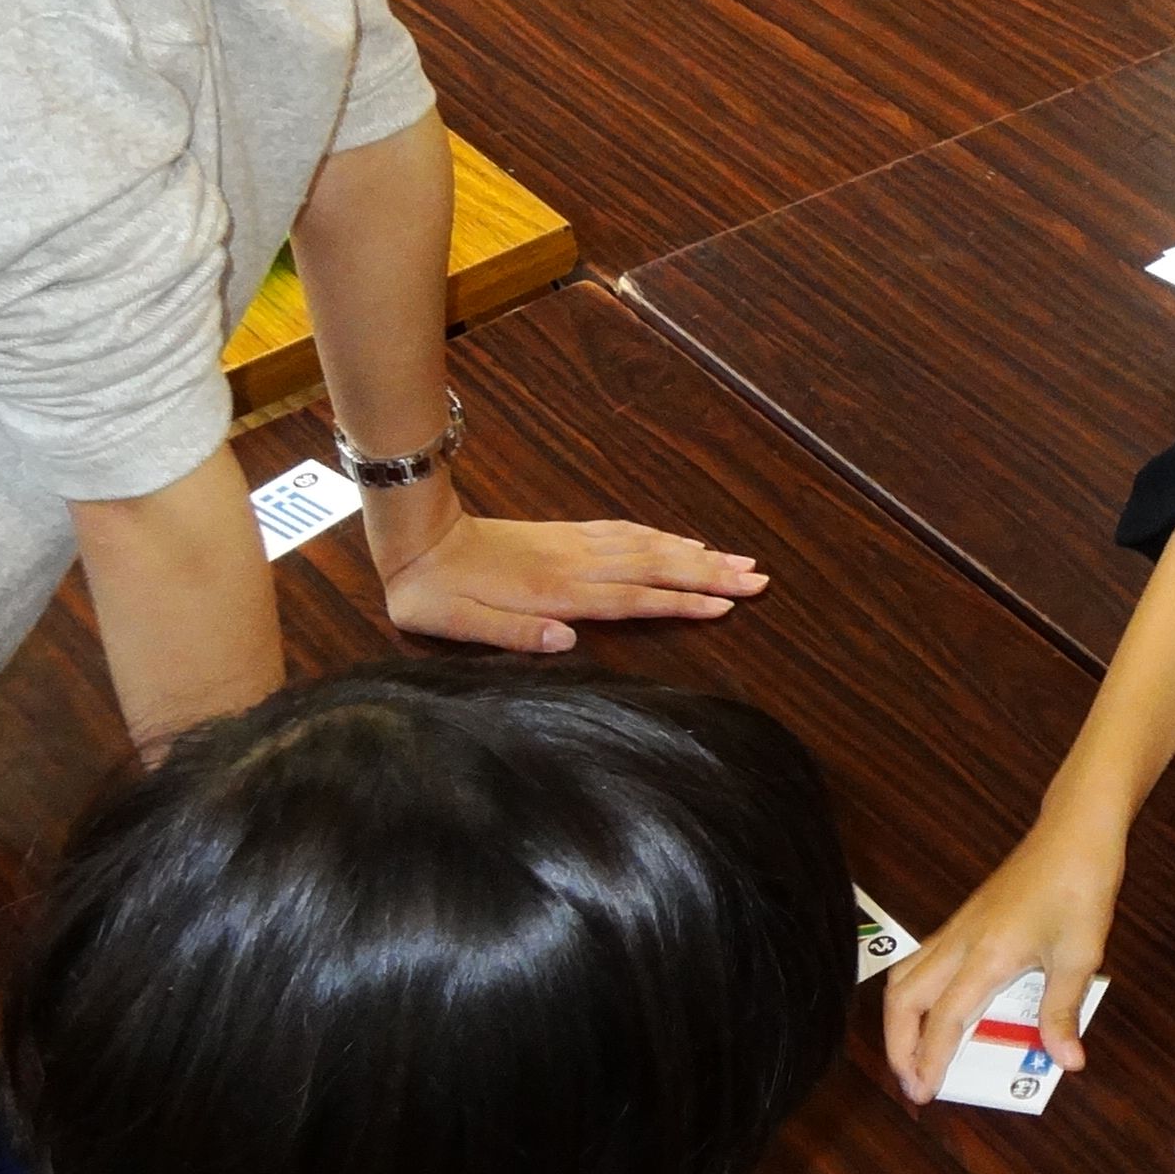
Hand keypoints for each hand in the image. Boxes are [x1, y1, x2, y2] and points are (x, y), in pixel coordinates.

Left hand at [376, 493, 762, 654]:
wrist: (415, 538)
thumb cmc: (433, 593)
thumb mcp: (458, 624)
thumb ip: (512, 634)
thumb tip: (566, 640)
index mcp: (555, 592)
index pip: (632, 598)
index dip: (681, 601)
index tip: (726, 605)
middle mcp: (574, 564)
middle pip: (655, 568)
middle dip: (710, 575)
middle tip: (758, 579)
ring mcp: (573, 546)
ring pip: (647, 547)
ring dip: (696, 554)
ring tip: (739, 561)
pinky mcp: (565, 535)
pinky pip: (625, 533)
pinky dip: (661, 537)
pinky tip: (683, 541)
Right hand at [888, 793, 1123, 1093]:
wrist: (1075, 833)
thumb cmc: (1080, 888)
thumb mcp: (1081, 956)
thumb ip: (1063, 1011)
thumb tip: (1066, 1060)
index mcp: (987, 955)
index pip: (945, 1019)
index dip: (930, 1060)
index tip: (924, 1093)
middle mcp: (961, 942)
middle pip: (903, 999)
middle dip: (897, 1044)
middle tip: (910, 1081)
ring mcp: (958, 928)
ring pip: (904, 977)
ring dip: (899, 1019)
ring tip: (911, 1052)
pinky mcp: (964, 920)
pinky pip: (921, 962)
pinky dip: (914, 994)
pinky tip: (933, 1011)